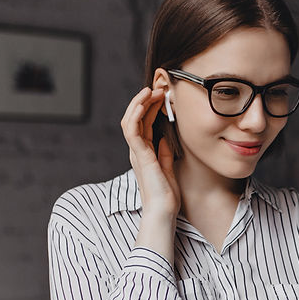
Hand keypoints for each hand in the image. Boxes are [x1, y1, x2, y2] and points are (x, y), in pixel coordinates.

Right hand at [120, 87, 179, 218]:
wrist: (163, 211)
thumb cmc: (165, 195)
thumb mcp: (167, 168)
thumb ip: (164, 153)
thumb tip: (165, 138)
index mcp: (143, 153)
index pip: (143, 124)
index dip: (151, 107)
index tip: (162, 96)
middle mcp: (137, 151)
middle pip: (136, 118)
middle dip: (145, 100)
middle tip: (159, 88)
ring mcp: (136, 152)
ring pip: (130, 120)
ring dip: (139, 103)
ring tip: (151, 90)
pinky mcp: (139, 155)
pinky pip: (132, 129)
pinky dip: (136, 113)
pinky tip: (145, 102)